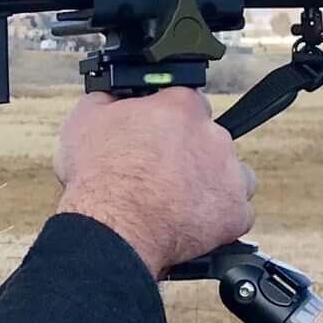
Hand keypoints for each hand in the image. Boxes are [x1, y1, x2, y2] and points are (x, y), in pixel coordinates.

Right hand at [52, 89, 256, 277]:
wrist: (111, 229)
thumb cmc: (98, 178)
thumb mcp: (85, 119)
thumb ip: (108, 99)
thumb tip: (113, 93)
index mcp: (181, 107)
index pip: (187, 101)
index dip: (170, 120)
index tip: (159, 135)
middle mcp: (212, 135)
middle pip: (210, 138)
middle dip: (191, 153)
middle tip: (164, 172)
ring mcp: (228, 175)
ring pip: (233, 173)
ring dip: (213, 182)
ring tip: (184, 198)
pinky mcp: (234, 213)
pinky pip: (237, 212)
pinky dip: (219, 217)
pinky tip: (195, 221)